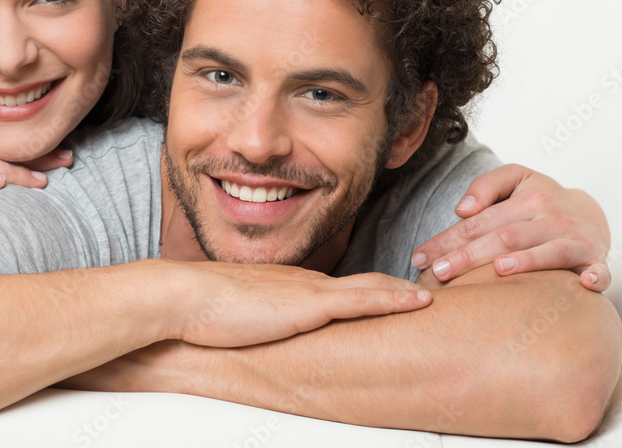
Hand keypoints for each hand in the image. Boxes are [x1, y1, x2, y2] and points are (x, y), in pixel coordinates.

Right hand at [168, 263, 430, 347]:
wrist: (183, 297)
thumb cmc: (198, 310)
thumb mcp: (232, 318)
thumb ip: (250, 324)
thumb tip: (251, 338)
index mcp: (288, 285)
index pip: (341, 288)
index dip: (372, 291)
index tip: (397, 296)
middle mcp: (305, 282)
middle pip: (365, 283)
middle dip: (398, 288)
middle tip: (432, 294)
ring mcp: (310, 291)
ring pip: (373, 287)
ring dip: (406, 291)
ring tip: (439, 296)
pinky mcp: (310, 304)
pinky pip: (364, 299)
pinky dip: (396, 298)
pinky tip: (421, 301)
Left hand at [410, 164, 610, 290]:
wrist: (589, 212)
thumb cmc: (542, 199)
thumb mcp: (515, 179)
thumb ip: (485, 186)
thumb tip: (462, 209)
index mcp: (526, 200)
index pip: (478, 222)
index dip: (447, 240)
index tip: (420, 258)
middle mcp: (550, 217)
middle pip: (504, 238)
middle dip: (469, 256)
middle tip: (439, 273)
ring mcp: (574, 238)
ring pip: (546, 251)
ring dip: (525, 261)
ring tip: (498, 270)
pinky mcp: (594, 258)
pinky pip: (599, 269)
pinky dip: (596, 276)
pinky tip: (586, 283)